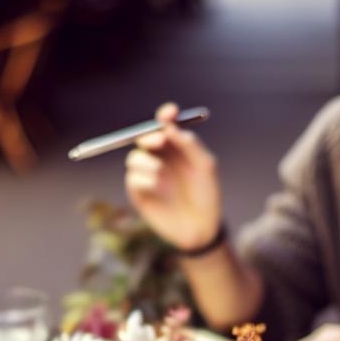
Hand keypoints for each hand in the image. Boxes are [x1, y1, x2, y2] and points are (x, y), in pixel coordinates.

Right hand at [123, 102, 223, 251]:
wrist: (202, 227)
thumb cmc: (207, 196)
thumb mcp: (206, 166)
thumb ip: (190, 144)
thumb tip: (170, 127)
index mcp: (176, 148)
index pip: (164, 125)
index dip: (164, 115)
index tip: (169, 113)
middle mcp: (159, 158)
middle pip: (143, 138)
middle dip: (149, 137)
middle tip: (159, 142)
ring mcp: (147, 175)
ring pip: (134, 158)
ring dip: (149, 164)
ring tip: (165, 178)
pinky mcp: (138, 193)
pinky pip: (132, 178)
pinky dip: (147, 181)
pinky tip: (161, 190)